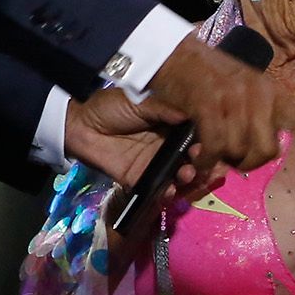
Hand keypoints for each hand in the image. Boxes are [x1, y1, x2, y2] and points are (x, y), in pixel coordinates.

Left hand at [64, 91, 222, 205]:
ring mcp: (156, 164)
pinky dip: (167, 192)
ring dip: (188, 178)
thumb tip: (188, 115)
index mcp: (171, 126)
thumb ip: (163, 110)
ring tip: (186, 174)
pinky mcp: (142, 179)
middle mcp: (168, 146)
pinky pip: (159, 189)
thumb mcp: (139, 102)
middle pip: (193, 159)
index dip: (207, 140)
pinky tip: (169, 189)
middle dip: (202, 163)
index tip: (213, 143)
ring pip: (180, 175)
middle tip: (202, 163)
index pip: (195, 135)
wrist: (82, 125)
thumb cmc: (111, 107)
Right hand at [141, 35, 279, 170]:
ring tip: (210, 151)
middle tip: (231, 158)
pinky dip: (205, 159)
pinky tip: (198, 157)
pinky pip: (215, 147)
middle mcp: (260, 94)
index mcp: (272, 92)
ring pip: (238, 152)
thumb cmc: (210, 77)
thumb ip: (261, 116)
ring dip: (222, 160)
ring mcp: (235, 98)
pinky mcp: (209, 105)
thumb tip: (267, 151)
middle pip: (267, 150)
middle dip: (248, 162)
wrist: (176, 55)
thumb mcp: (247, 89)